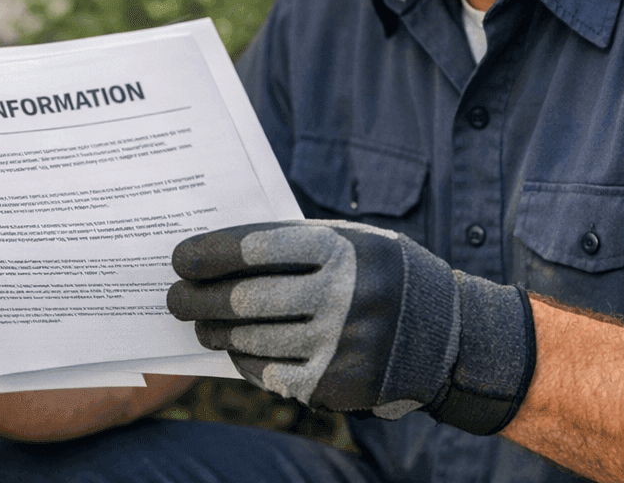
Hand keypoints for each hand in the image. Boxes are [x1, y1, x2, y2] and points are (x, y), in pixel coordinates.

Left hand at [167, 220, 535, 434]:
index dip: (209, 253)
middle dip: (198, 298)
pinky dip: (245, 361)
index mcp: (341, 249)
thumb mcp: (351, 241)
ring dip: (216, 332)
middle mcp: (343, 294)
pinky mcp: (339, 383)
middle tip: (174, 298)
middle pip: (245, 298)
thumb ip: (293, 245)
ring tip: (202, 324)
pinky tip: (236, 349)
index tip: (179, 259)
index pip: (255, 247)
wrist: (448, 335)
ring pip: (252, 338)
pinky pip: (271, 373)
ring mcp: (341, 343)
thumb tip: (215, 254)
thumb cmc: (380, 276)